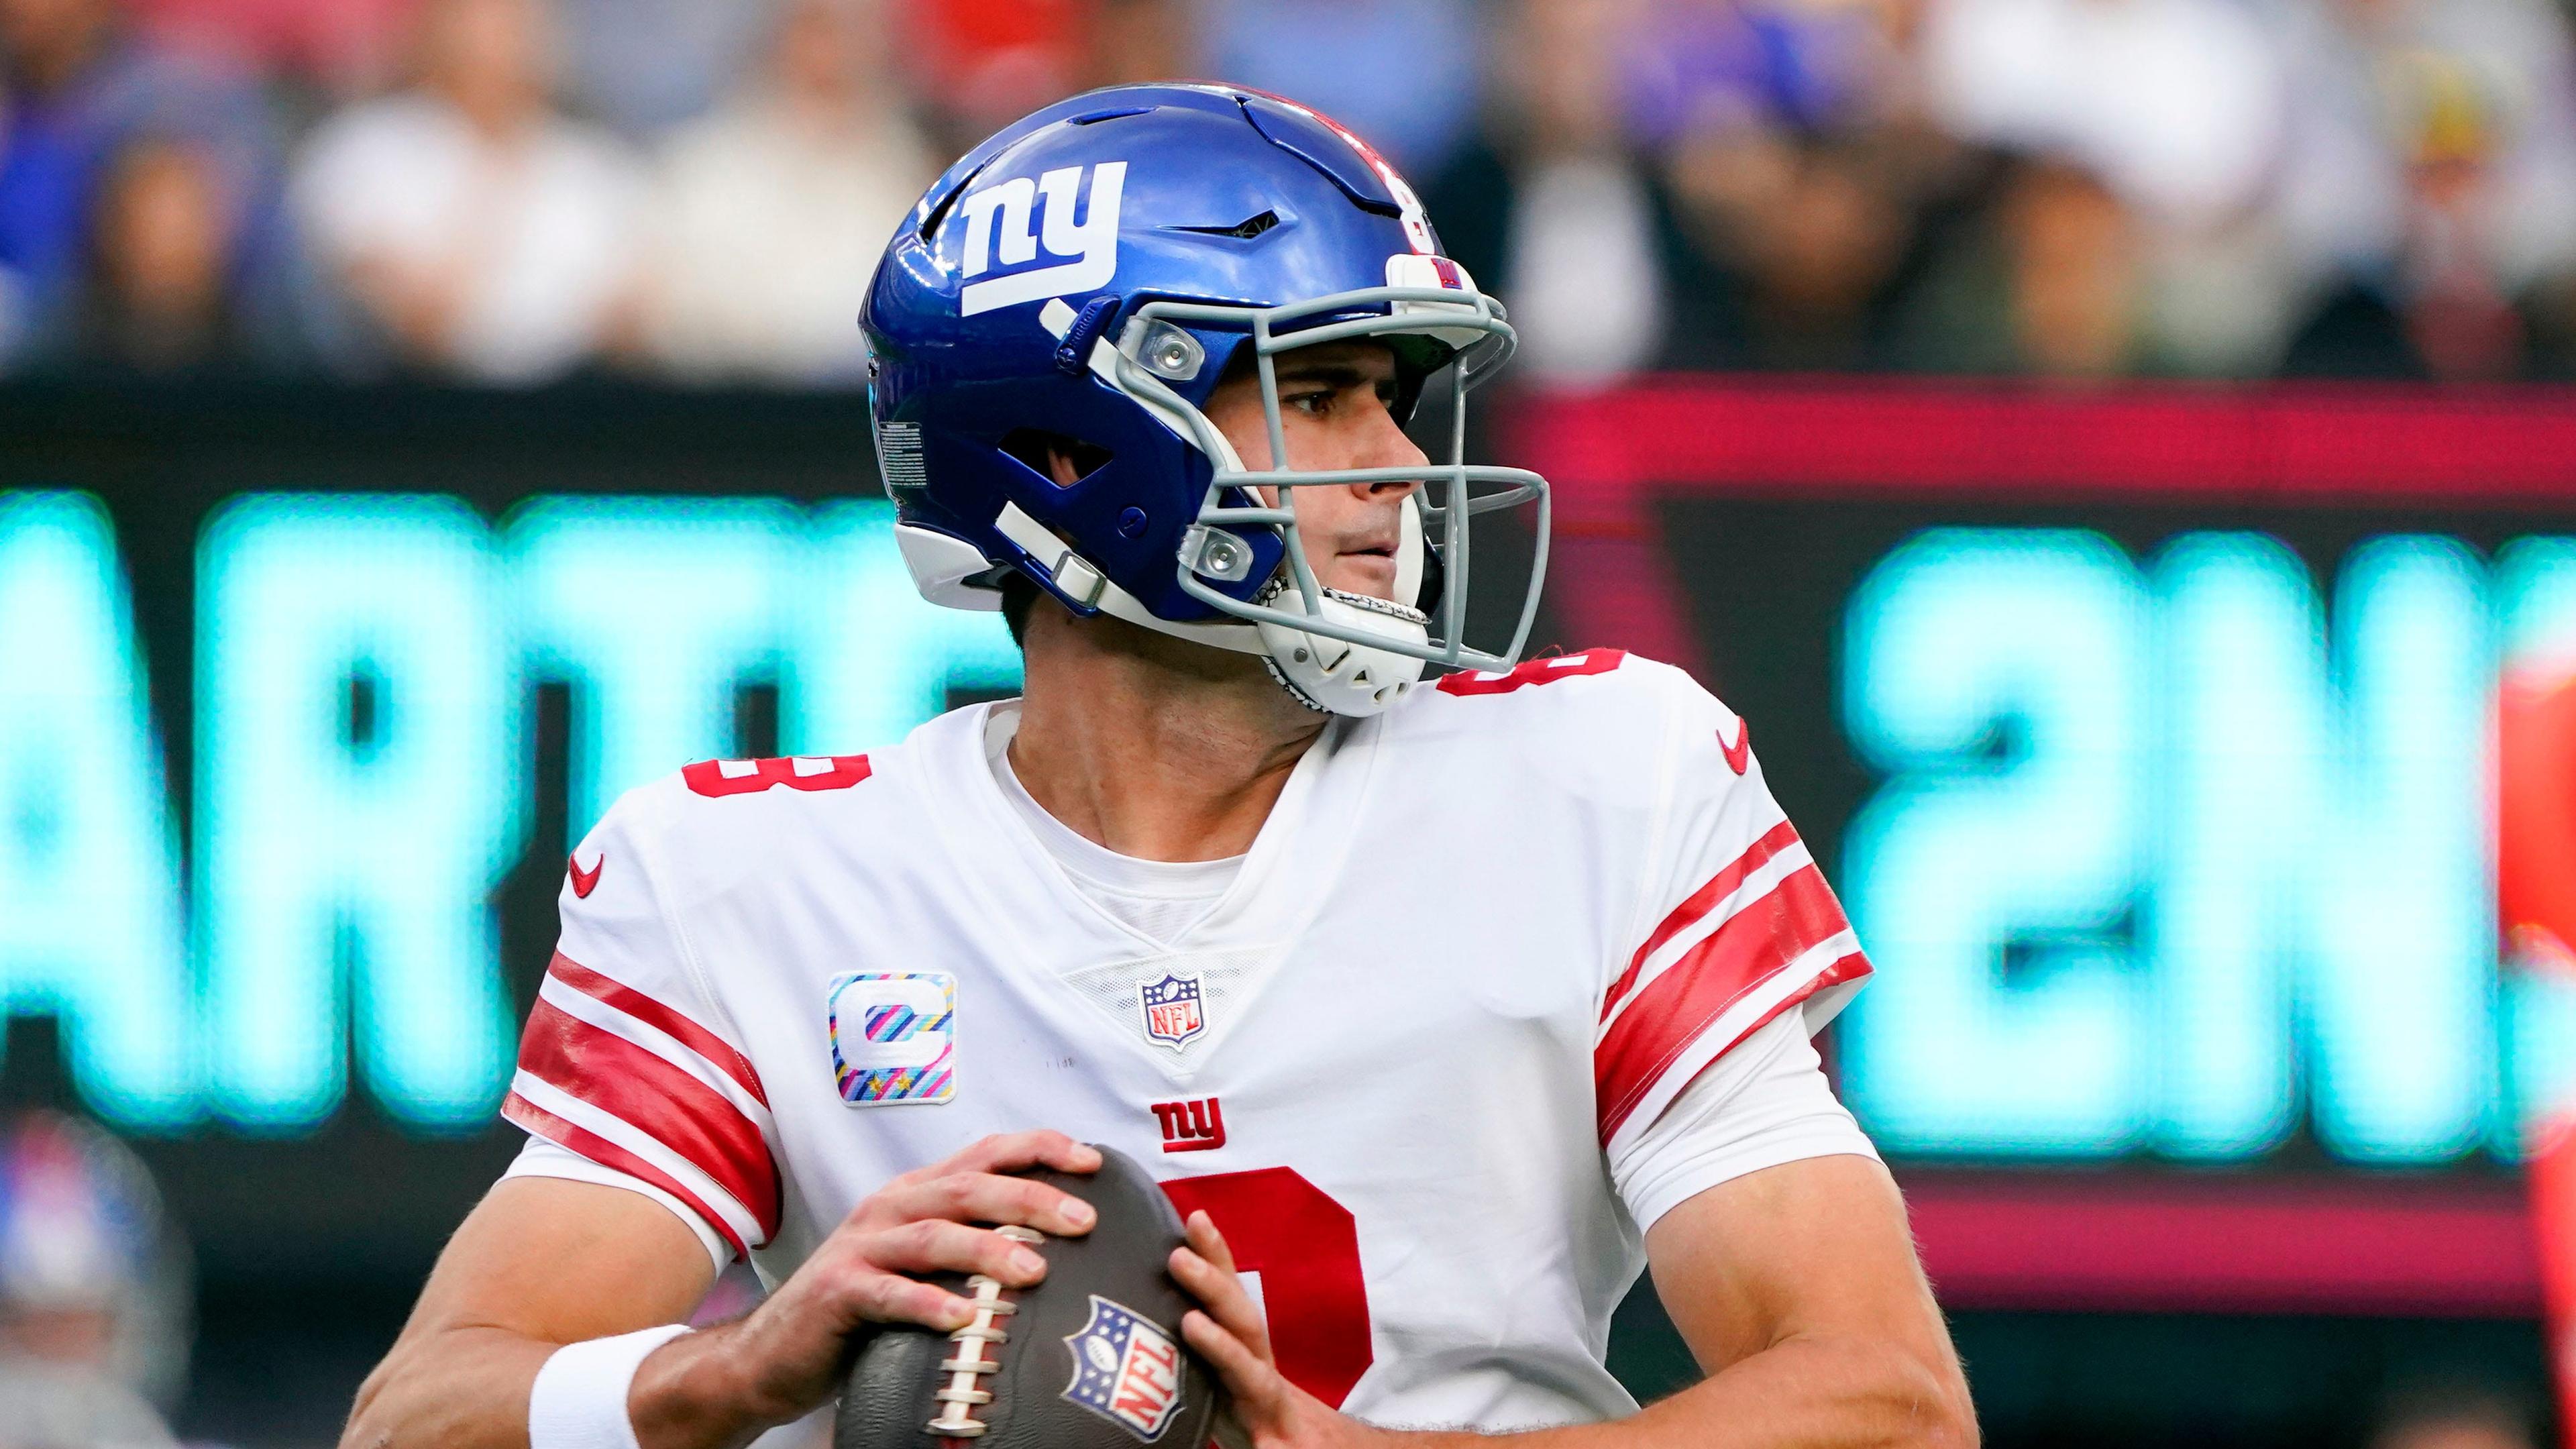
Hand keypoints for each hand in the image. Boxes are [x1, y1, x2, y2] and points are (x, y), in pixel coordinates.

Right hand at [635, 1130, 1099, 1441]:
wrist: (774, 1351)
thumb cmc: (865, 1306)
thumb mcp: (923, 1263)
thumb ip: (974, 1245)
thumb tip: (1058, 1249)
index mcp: (919, 1193)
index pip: (986, 1154)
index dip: (1039, 1149)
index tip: (1092, 1160)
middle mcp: (892, 1206)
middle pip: (968, 1188)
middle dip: (1029, 1197)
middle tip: (1082, 1219)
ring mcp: (861, 1246)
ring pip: (933, 1235)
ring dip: (987, 1249)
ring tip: (1035, 1269)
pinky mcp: (837, 1292)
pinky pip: (887, 1294)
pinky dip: (926, 1304)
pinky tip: (962, 1319)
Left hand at [1170, 1212, 1386, 1448]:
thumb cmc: (1278, 1427)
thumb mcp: (1242, 1389)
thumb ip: (1218, 1359)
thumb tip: (1178, 1315)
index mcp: (1250, 1361)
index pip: (1233, 1304)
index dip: (1217, 1260)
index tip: (1195, 1218)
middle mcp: (1265, 1381)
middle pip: (1244, 1326)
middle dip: (1213, 1288)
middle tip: (1178, 1256)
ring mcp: (1276, 1418)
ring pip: (1252, 1378)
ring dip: (1222, 1347)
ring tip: (1191, 1322)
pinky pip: (1266, 1447)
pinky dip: (1264, 1444)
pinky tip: (1255, 1438)